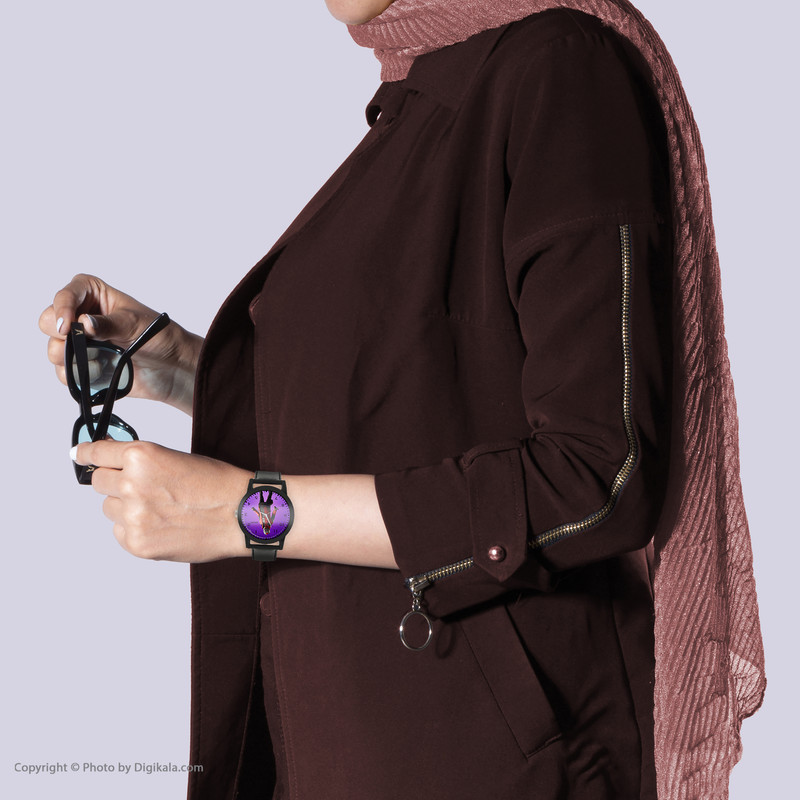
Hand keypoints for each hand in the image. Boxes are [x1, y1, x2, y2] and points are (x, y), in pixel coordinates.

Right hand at [39, 274, 202, 414]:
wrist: (172, 368)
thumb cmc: (159, 337)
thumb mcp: (134, 324)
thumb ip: (107, 324)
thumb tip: (84, 323)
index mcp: (93, 295)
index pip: (65, 296)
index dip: (62, 309)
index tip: (68, 326)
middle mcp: (81, 317)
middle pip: (48, 322)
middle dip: (63, 336)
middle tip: (85, 343)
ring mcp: (80, 343)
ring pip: (53, 350)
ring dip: (74, 358)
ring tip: (102, 359)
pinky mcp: (83, 366)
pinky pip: (64, 373)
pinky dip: (80, 376)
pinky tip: (103, 372)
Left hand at [73, 439, 250, 562]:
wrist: (240, 516)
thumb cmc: (217, 484)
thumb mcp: (176, 457)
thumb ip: (141, 460)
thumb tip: (112, 464)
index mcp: (142, 456)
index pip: (97, 453)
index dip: (87, 453)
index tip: (79, 454)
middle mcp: (132, 484)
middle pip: (99, 482)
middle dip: (115, 482)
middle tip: (141, 487)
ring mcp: (133, 516)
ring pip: (109, 509)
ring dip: (126, 507)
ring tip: (161, 508)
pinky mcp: (137, 543)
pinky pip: (120, 532)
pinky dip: (135, 529)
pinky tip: (162, 525)